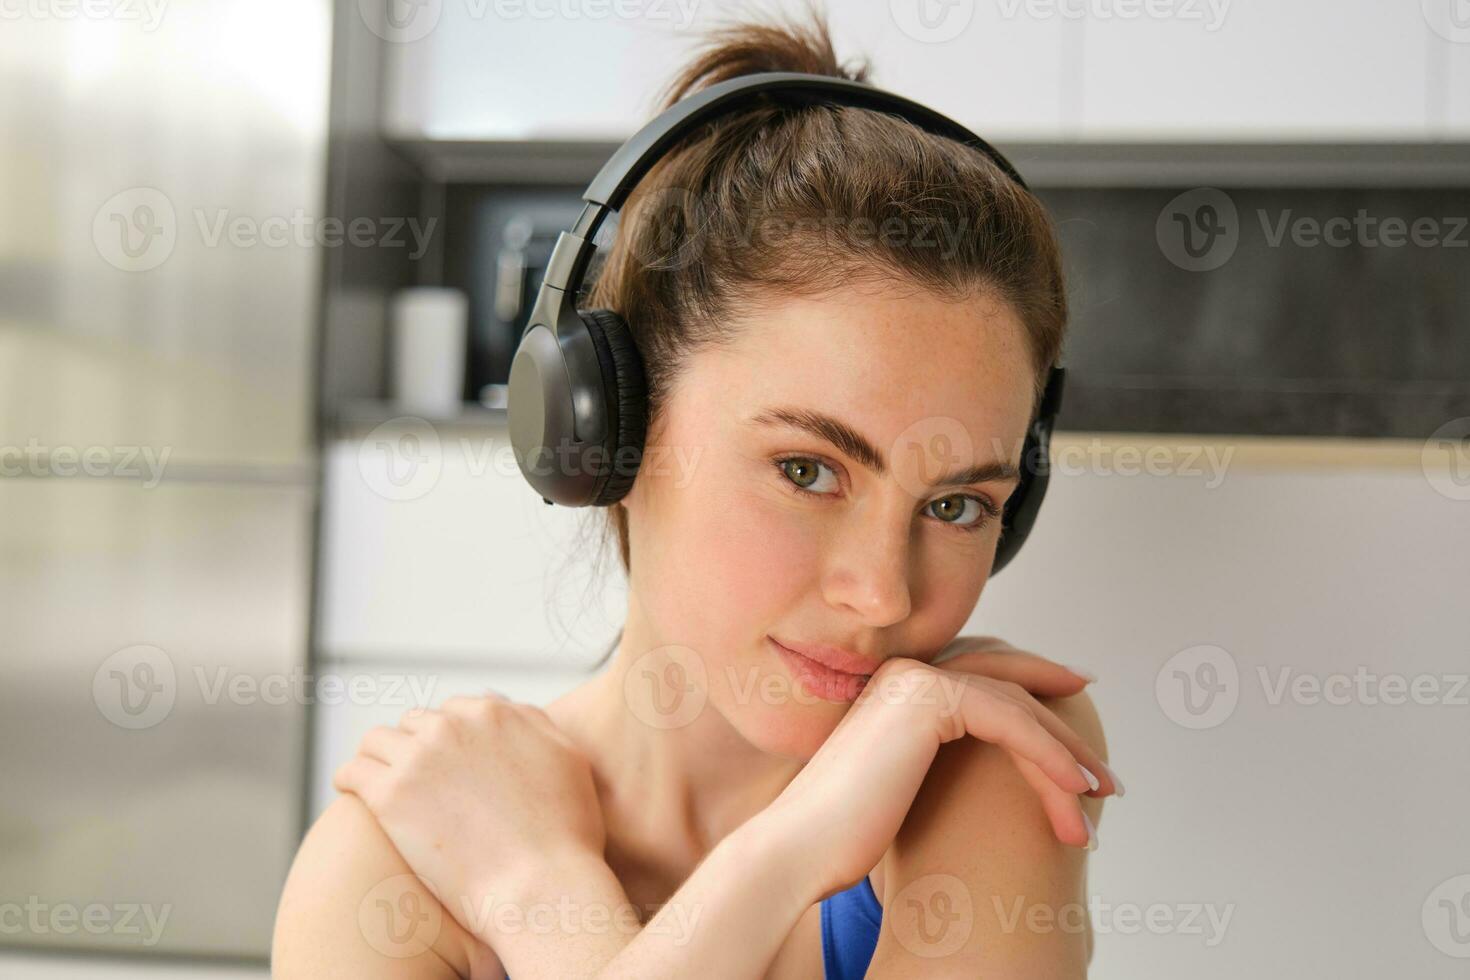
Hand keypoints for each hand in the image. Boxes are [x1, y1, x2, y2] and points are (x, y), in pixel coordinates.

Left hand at [332, 692, 606, 934]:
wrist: (541, 886)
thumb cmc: (564, 834)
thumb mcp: (568, 759)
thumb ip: (533, 722)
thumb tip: (500, 703)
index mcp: (494, 713)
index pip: (455, 710)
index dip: (450, 739)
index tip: (446, 764)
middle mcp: (452, 726)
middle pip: (415, 723)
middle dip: (415, 747)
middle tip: (417, 782)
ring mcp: (418, 759)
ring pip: (377, 741)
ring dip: (380, 759)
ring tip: (380, 785)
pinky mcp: (390, 796)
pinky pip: (352, 772)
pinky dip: (350, 780)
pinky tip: (355, 796)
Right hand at [758, 645, 1115, 902]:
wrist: (802, 847)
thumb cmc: (844, 836)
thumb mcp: (903, 791)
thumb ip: (937, 767)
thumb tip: (986, 783)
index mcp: (898, 689)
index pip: (987, 682)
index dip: (1040, 701)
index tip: (1080, 740)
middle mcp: (907, 672)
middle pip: (1010, 689)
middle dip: (1065, 733)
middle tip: (1106, 780)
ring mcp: (915, 678)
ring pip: (1016, 706)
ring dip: (1066, 754)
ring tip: (1100, 797)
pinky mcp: (927, 697)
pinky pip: (1009, 719)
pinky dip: (1049, 755)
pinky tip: (1074, 791)